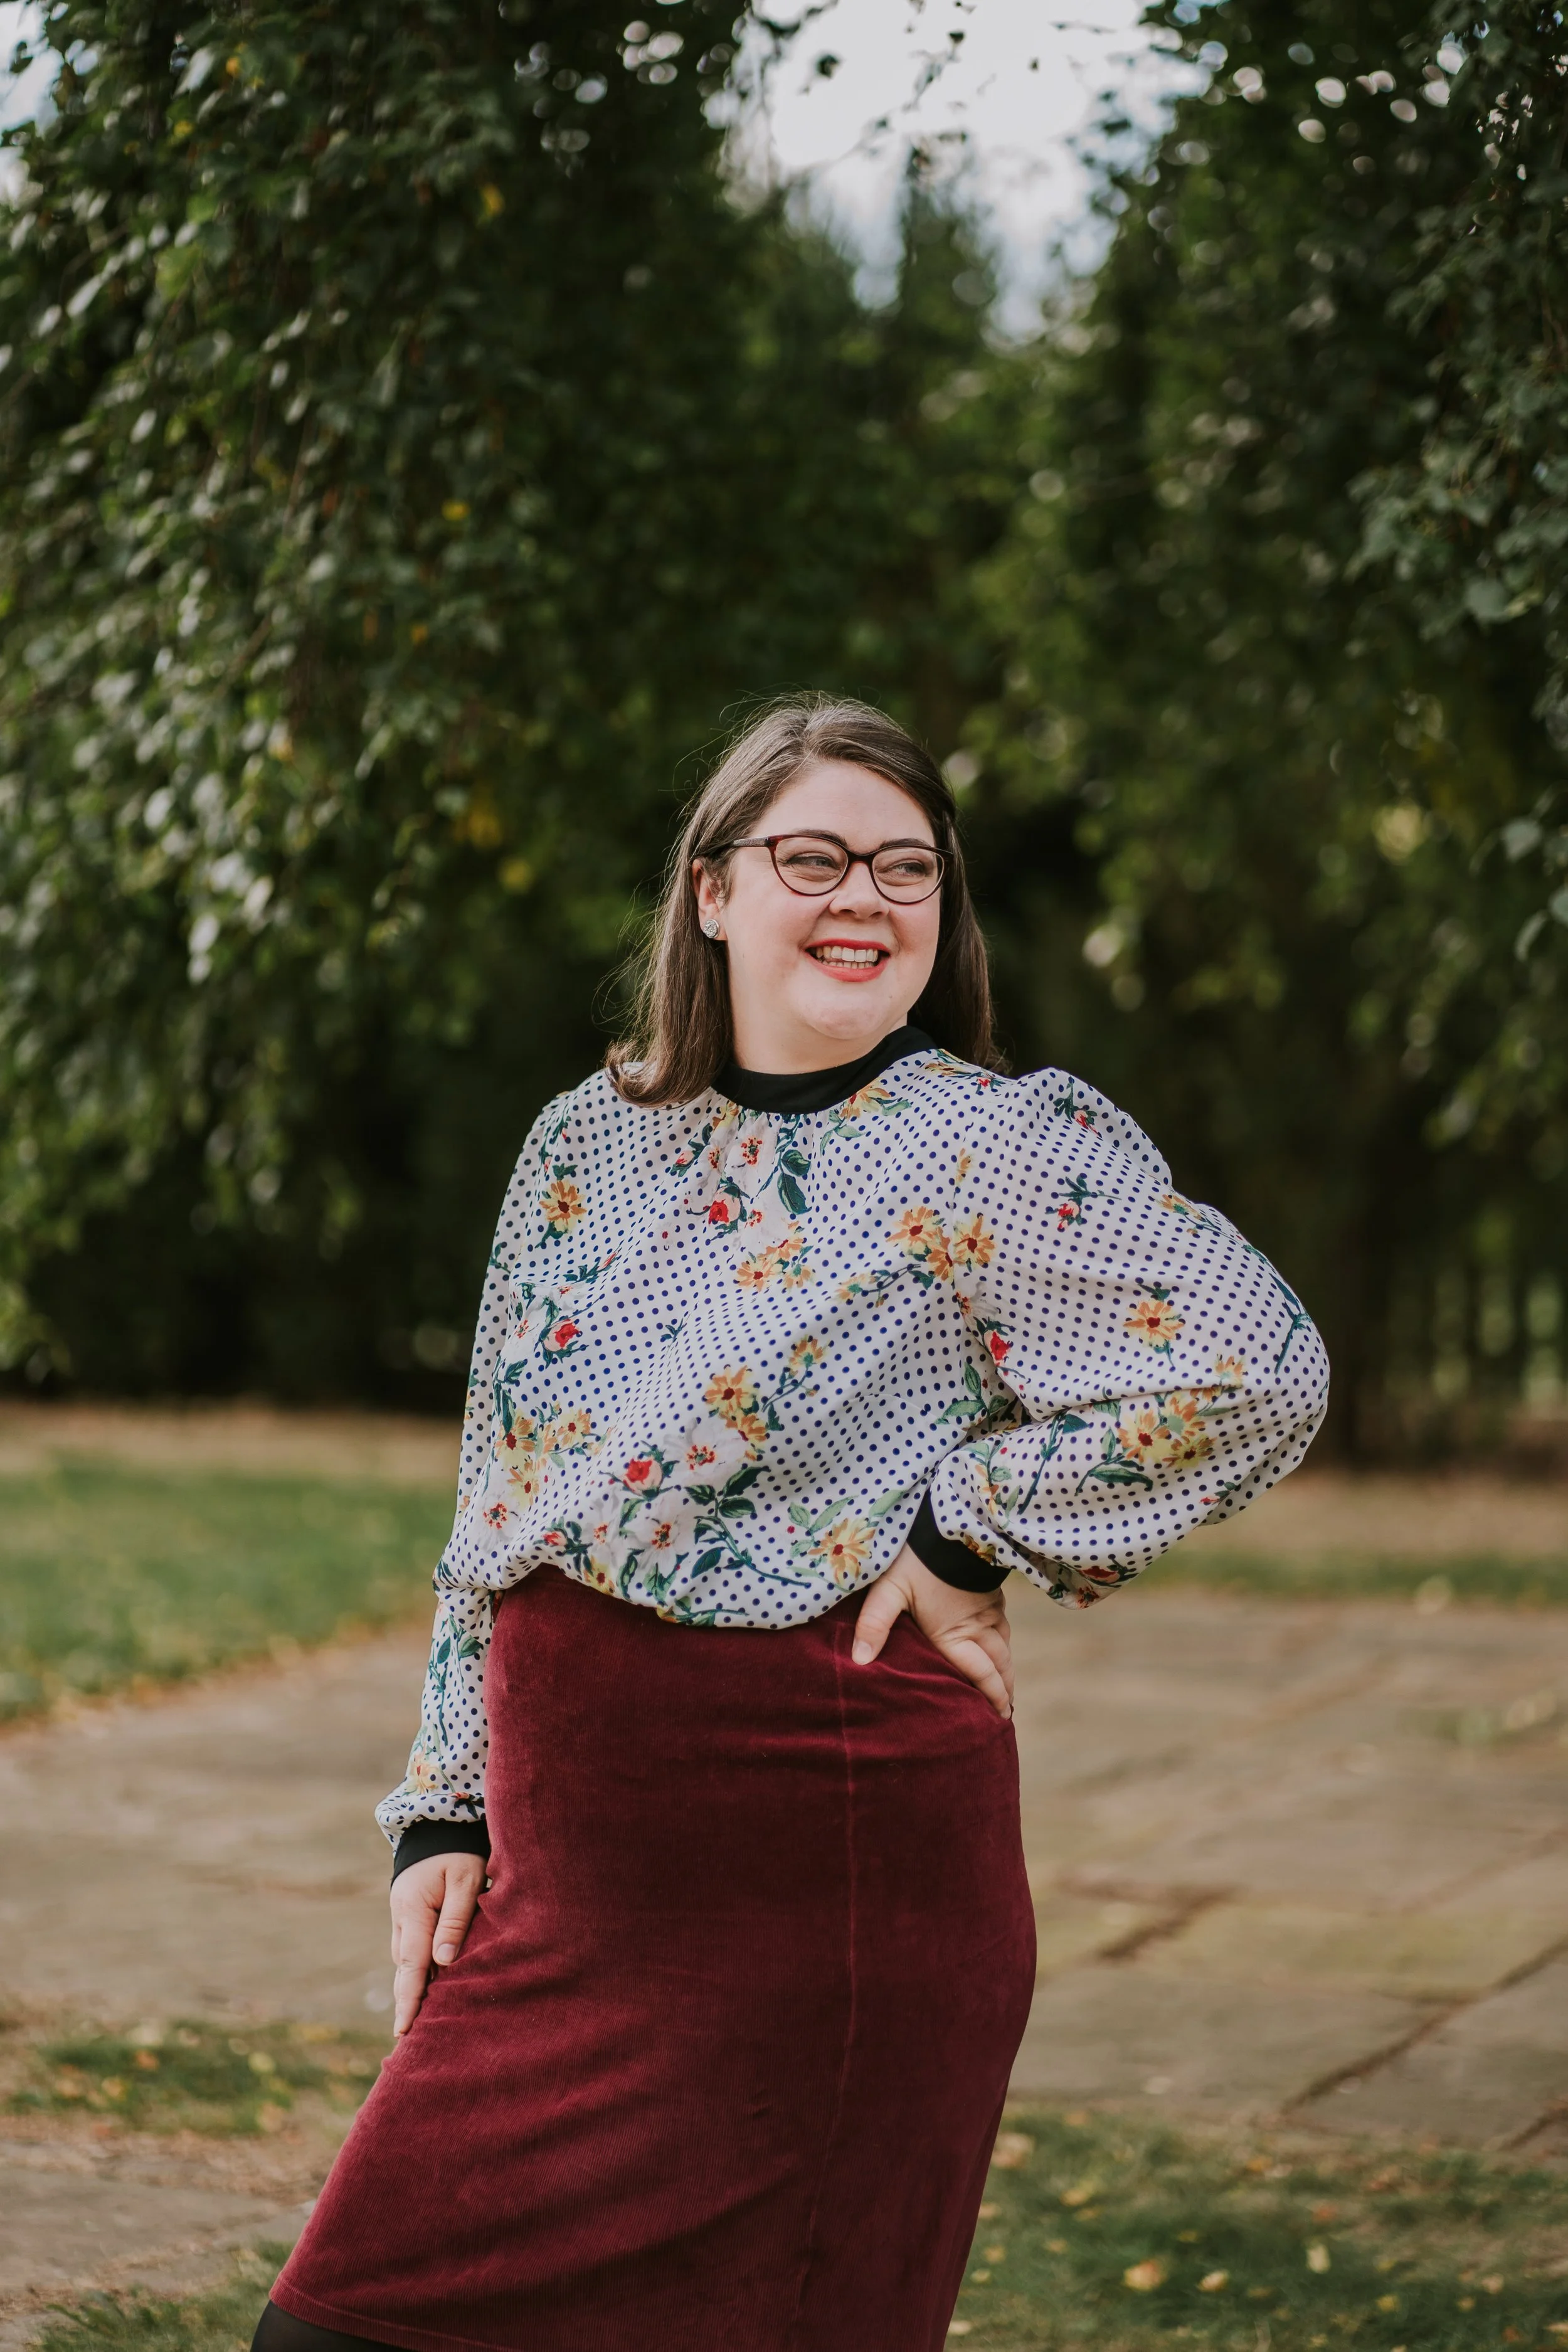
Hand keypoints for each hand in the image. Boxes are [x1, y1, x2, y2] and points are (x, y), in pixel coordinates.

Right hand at [389, 1851, 486, 2035]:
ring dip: (416, 1988)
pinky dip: (421, 1971)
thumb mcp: (465, 1879)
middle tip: (413, 2042)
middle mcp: (402, 1921)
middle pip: (407, 1970)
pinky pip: (415, 1951)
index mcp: (412, 1911)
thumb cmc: (457, 1851)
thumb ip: (456, 1919)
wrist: (437, 1826)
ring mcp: (404, 1920)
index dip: (408, 1999)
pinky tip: (433, 1989)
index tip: (403, 2030)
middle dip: (410, 2003)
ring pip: (410, 1962)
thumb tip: (444, 1962)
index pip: (411, 1965)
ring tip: (425, 2024)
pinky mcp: (412, 1919)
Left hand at [853, 1544, 1013, 1718]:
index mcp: (954, 1634)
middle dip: (1003, 1691)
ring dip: (1006, 1670)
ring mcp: (990, 1609)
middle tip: (1003, 1713)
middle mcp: (978, 1627)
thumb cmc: (916, 1558)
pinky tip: (999, 1649)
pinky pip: (1004, 1628)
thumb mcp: (889, 1590)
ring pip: (1005, 1648)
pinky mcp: (993, 1594)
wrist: (952, 1522)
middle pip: (999, 1666)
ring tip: (1004, 1687)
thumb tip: (860, 1661)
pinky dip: (1004, 1646)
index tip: (997, 1719)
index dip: (991, 1698)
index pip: (980, 1675)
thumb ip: (874, 1624)